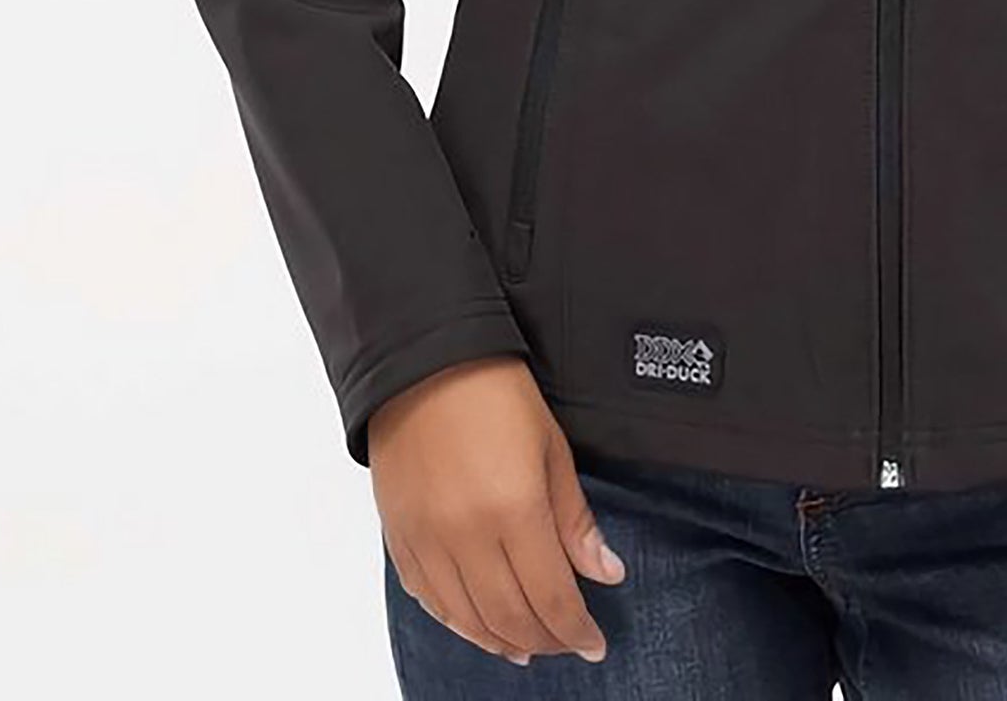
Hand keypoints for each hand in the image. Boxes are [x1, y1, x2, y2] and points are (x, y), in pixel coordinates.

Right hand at [369, 353, 627, 666]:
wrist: (424, 360)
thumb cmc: (495, 391)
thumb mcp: (552, 447)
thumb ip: (575, 520)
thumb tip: (607, 572)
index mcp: (514, 509)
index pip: (550, 598)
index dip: (576, 630)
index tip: (594, 643)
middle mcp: (466, 535)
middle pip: (510, 618)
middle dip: (544, 640)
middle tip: (567, 642)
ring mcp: (427, 540)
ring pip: (467, 620)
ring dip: (501, 641)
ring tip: (527, 646)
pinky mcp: (400, 537)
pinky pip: (428, 600)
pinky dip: (457, 622)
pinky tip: (478, 625)